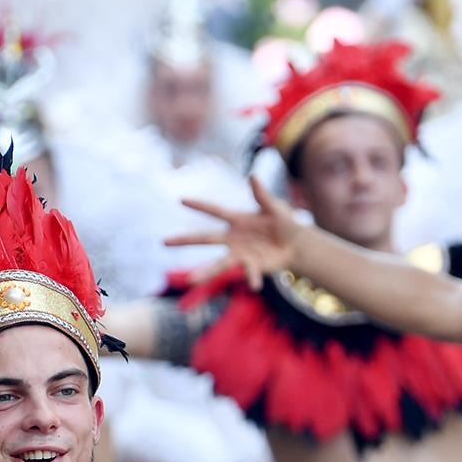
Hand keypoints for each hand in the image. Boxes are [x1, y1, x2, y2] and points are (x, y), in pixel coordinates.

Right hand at [166, 176, 305, 289]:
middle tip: (164, 242)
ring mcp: (240, 254)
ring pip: (218, 264)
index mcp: (237, 220)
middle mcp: (233, 238)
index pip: (215, 211)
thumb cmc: (285, 222)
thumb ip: (263, 195)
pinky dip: (253, 278)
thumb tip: (253, 176)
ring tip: (189, 281)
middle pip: (205, 238)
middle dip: (185, 240)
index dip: (199, 205)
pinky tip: (255, 286)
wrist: (297, 245)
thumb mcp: (276, 208)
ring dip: (204, 272)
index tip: (181, 199)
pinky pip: (250, 273)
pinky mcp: (251, 266)